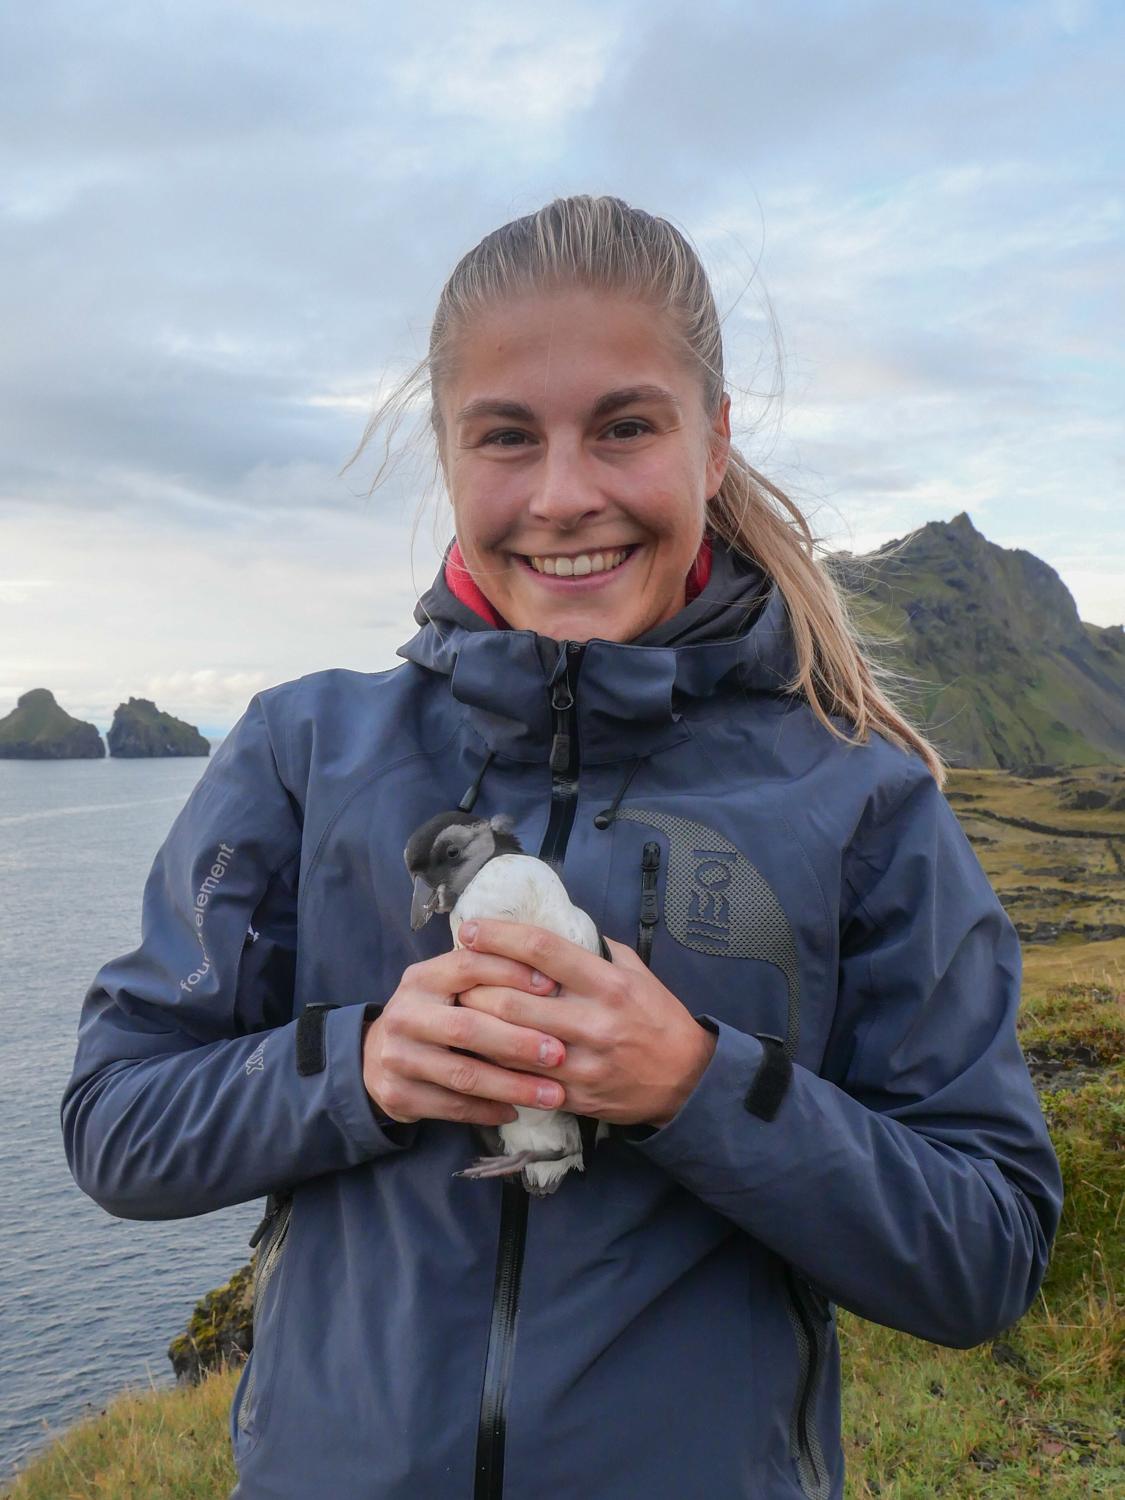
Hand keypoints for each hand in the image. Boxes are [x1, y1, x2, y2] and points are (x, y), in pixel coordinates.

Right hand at [361, 949, 570, 1126]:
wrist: (378, 1056)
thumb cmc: (435, 1014)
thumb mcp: (449, 987)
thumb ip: (486, 977)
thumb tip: (552, 973)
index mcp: (421, 978)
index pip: (468, 966)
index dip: (511, 973)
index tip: (553, 986)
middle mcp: (404, 1014)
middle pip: (466, 1027)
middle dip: (517, 1041)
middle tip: (559, 1053)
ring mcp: (398, 1057)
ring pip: (463, 1075)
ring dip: (513, 1086)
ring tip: (553, 1095)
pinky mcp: (398, 1095)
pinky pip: (453, 1107)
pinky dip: (489, 1110)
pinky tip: (518, 1111)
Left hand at [454, 920, 716, 1128]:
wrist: (686, 1079)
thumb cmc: (657, 1017)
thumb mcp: (636, 972)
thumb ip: (595, 949)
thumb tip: (553, 924)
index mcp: (607, 983)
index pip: (542, 950)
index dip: (499, 936)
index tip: (470, 930)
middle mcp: (593, 1021)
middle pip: (513, 1001)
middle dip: (474, 986)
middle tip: (454, 975)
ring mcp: (582, 1063)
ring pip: (509, 1044)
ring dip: (476, 1027)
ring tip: (456, 1011)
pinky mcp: (574, 1096)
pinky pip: (521, 1081)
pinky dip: (493, 1065)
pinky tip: (476, 1052)